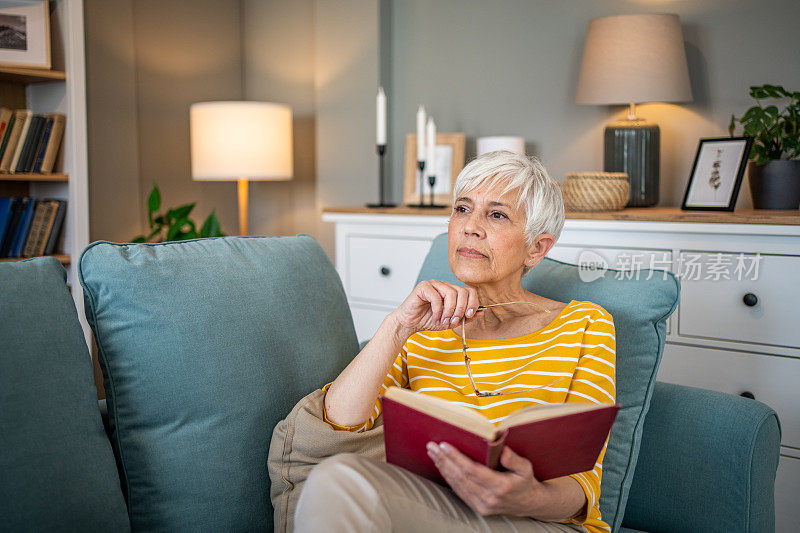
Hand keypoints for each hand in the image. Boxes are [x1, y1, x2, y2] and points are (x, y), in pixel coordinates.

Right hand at [390, 280, 481, 336]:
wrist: (410, 323)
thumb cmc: (428, 320)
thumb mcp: (451, 322)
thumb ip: (466, 317)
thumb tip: (481, 312)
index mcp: (453, 291)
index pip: (470, 291)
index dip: (472, 303)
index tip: (469, 316)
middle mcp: (445, 285)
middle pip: (462, 291)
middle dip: (460, 309)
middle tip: (454, 321)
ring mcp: (434, 284)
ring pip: (451, 293)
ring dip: (449, 311)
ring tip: (443, 321)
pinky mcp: (424, 286)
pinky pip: (436, 297)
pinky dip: (437, 311)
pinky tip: (435, 318)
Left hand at [426, 441, 546, 516]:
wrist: (528, 504)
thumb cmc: (525, 481)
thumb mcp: (526, 468)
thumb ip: (514, 459)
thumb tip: (502, 450)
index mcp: (500, 486)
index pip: (472, 470)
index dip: (456, 458)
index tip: (444, 445)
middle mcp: (489, 498)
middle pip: (460, 477)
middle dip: (444, 460)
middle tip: (432, 446)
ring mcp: (482, 505)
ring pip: (457, 484)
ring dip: (443, 467)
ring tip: (433, 453)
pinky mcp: (477, 508)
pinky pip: (459, 491)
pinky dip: (448, 477)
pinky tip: (442, 466)